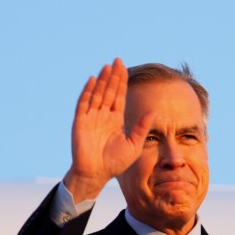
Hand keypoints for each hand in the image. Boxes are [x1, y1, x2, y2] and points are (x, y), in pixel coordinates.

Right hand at [63, 58, 152, 201]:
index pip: (119, 96)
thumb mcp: (133, 145)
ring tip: (107, 66)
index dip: (122, 82)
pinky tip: (93, 79)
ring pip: (97, 94)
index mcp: (115, 120)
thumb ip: (142, 128)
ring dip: (102, 80)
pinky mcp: (80, 122)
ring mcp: (91, 118)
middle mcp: (103, 116)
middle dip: (113, 77)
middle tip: (117, 61)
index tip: (124, 68)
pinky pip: (84, 103)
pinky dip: (88, 91)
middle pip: (109, 92)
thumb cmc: (114, 163)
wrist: (96, 174)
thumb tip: (154, 112)